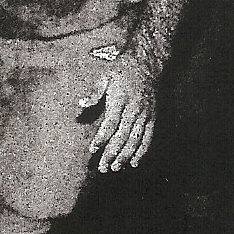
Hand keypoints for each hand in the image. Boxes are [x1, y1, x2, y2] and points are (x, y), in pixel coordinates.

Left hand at [77, 51, 157, 171]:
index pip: (110, 124)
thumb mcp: (105, 76)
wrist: (147, 64)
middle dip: (112, 153)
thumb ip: (94, 92)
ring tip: (115, 168)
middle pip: (122, 136)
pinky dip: (142, 151)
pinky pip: (148, 137)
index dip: (101, 138)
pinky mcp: (152, 117)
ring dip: (125, 156)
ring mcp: (145, 115)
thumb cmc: (121, 71)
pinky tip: (134, 163)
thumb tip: (80, 103)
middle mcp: (134, 109)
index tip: (92, 150)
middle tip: (102, 167)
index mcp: (121, 100)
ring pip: (135, 139)